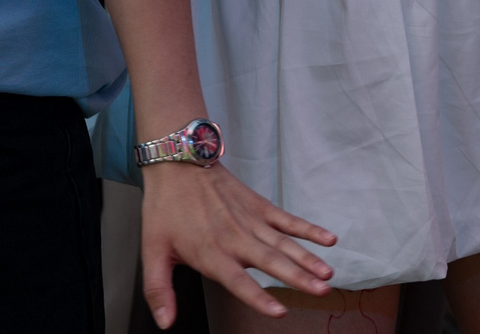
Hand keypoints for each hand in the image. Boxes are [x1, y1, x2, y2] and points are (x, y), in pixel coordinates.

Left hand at [138, 162, 336, 324]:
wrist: (177, 162)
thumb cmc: (165, 208)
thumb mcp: (152, 251)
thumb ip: (158, 290)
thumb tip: (164, 322)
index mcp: (211, 253)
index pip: (239, 281)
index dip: (259, 297)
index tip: (279, 310)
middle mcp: (236, 239)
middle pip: (271, 262)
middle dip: (299, 278)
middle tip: (321, 291)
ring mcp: (250, 221)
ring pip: (284, 244)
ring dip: (308, 259)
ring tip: (327, 274)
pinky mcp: (259, 206)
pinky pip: (288, 220)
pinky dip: (308, 229)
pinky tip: (328, 239)